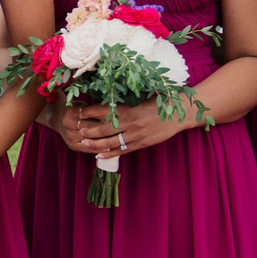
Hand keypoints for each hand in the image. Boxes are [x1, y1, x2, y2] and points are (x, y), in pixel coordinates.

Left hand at [57, 100, 189, 157]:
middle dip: (89, 130)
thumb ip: (125, 106)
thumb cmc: (159, 105)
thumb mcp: (140, 101)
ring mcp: (135, 134)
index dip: (90, 111)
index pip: (104, 110)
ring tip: (84, 142)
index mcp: (128, 109)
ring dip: (95, 143)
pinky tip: (98, 155)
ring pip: (110, 141)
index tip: (79, 112)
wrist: (178, 114)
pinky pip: (121, 150)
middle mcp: (130, 122)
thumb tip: (108, 106)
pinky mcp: (140, 144)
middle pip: (104, 128)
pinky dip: (109, 154)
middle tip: (78, 130)